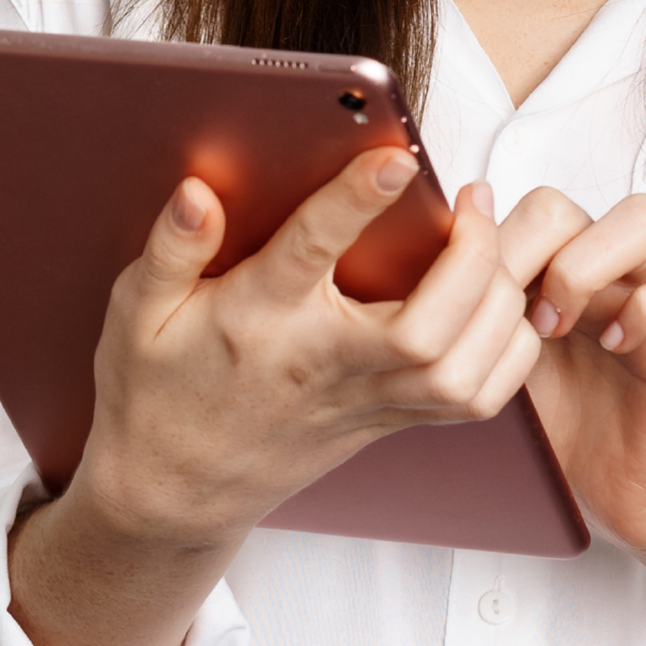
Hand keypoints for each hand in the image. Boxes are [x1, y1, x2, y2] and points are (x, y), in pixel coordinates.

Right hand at [71, 153, 539, 552]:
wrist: (176, 490)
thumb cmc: (158, 390)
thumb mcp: (138, 314)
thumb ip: (170, 249)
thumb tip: (199, 192)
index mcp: (259, 321)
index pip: (311, 254)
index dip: (355, 200)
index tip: (396, 156)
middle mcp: (325, 364)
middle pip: (425, 326)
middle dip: (470, 256)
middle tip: (474, 195)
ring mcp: (367, 400)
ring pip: (464, 370)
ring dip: (498, 302)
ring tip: (492, 240)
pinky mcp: (392, 421)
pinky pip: (476, 399)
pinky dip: (507, 352)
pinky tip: (498, 303)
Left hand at [496, 189, 645, 557]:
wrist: (607, 492)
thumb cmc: (553, 424)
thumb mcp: (495, 363)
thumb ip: (473, 312)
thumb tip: (417, 271)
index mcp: (550, 269)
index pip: (517, 209)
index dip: (488, 246)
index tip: (473, 303)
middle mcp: (601, 271)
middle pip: (564, 205)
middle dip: (521, 258)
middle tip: (511, 321)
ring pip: (645, 219)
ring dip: (586, 267)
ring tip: (557, 328)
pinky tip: (618, 346)